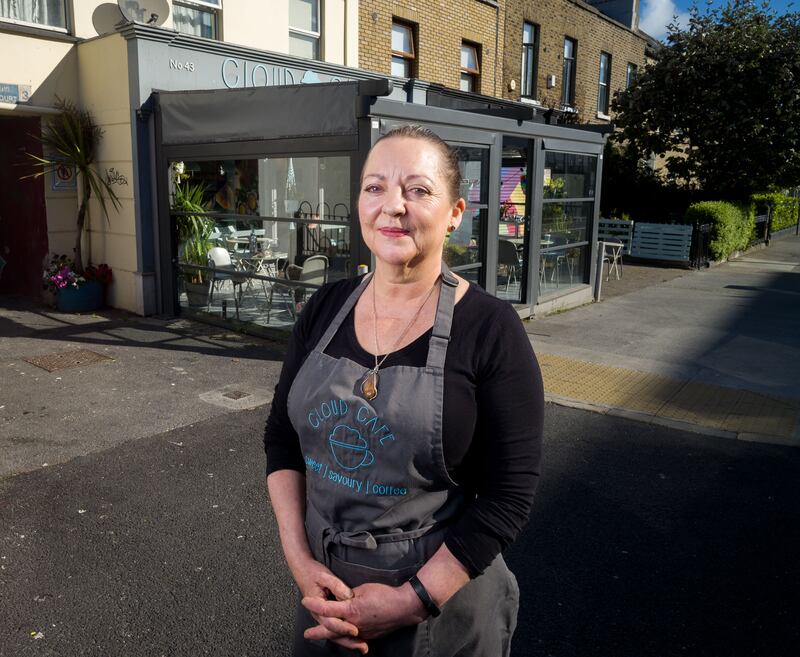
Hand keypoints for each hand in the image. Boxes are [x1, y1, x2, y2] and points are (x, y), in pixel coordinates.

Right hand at [293, 558, 368, 652]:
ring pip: (334, 633)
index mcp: (317, 607)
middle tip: (362, 646)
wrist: (302, 570)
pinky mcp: (326, 614)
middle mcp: (319, 615)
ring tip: (362, 646)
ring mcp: (322, 616)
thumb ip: (337, 586)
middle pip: (333, 632)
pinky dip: (345, 633)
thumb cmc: (312, 572)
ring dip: (348, 640)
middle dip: (348, 640)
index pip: (331, 622)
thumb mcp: (324, 576)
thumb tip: (348, 596)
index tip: (355, 630)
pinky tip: (356, 637)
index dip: (343, 626)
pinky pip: (335, 627)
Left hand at [303, 581, 426, 642]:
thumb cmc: (385, 595)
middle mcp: (354, 625)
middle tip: (307, 633)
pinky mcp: (369, 636)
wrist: (404, 607)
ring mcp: (362, 632)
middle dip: (317, 632)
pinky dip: (345, 638)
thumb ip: (349, 595)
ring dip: (330, 635)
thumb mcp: (364, 589)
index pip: (327, 609)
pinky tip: (342, 637)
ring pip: (342, 636)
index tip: (305, 601)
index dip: (314, 605)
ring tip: (320, 635)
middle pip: (331, 630)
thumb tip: (342, 599)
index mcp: (351, 611)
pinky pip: (353, 638)